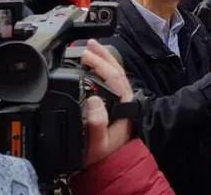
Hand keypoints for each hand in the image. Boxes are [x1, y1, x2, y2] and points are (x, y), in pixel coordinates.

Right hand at [81, 39, 133, 167]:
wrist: (108, 165)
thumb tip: (93, 101)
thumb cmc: (104, 155)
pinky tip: (96, 63)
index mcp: (124, 104)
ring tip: (91, 46)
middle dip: (102, 55)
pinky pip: (111, 79)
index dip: (99, 64)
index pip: (113, 77)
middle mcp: (125, 98)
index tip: (85, 55)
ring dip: (104, 58)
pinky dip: (104, 68)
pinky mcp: (115, 101)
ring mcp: (121, 98)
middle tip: (87, 44)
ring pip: (115, 72)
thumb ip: (97, 125)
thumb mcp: (98, 144)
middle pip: (116, 69)